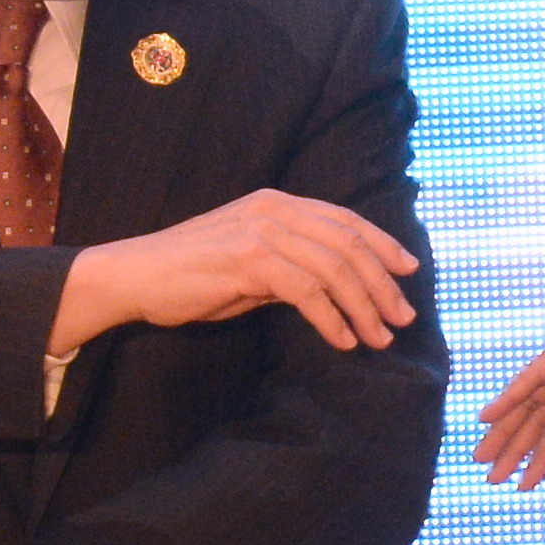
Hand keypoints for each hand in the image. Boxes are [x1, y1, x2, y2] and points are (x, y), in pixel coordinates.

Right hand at [52, 188, 418, 354]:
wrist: (134, 276)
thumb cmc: (191, 275)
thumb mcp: (251, 265)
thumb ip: (292, 268)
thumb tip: (336, 290)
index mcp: (278, 203)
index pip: (345, 219)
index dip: (383, 244)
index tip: (409, 272)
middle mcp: (275, 209)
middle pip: (349, 242)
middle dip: (383, 283)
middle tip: (404, 318)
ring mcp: (262, 231)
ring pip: (335, 267)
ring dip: (364, 307)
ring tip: (379, 338)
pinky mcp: (249, 259)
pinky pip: (307, 291)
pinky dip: (332, 318)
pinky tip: (343, 340)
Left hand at [474, 278, 544, 511]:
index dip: (542, 455)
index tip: (519, 485)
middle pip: (543, 410)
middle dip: (515, 442)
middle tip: (486, 473)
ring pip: (537, 393)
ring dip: (507, 422)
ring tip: (481, 451)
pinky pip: (544, 369)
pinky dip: (516, 389)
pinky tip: (491, 413)